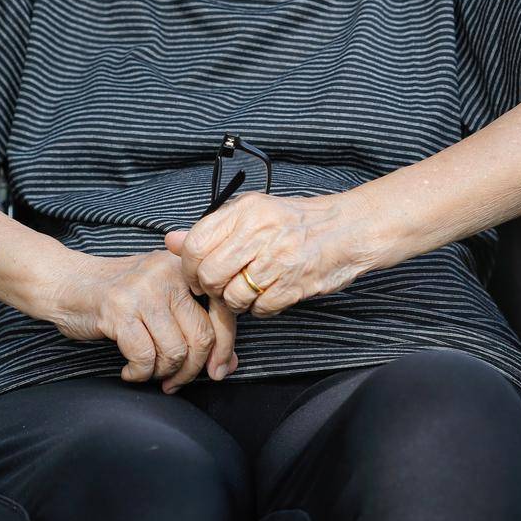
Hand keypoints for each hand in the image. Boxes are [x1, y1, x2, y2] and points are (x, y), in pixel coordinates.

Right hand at [37, 246, 238, 391]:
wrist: (67, 283)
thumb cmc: (119, 296)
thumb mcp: (161, 297)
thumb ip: (195, 323)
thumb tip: (229, 363)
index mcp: (182, 268)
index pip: (221, 310)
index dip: (225, 346)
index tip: (218, 370)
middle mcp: (166, 274)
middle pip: (201, 336)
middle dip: (192, 370)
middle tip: (176, 381)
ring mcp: (142, 291)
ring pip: (175, 351)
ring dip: (163, 374)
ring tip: (148, 372)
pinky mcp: (118, 311)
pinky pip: (145, 358)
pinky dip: (140, 374)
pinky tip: (129, 372)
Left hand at [165, 190, 367, 316]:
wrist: (349, 229)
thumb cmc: (297, 222)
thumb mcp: (253, 213)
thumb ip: (212, 229)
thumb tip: (171, 241)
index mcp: (246, 210)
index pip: (196, 243)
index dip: (188, 267)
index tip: (196, 274)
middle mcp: (261, 232)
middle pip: (210, 274)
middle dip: (210, 288)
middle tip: (220, 287)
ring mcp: (279, 260)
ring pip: (233, 296)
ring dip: (236, 301)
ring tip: (249, 289)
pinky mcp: (295, 285)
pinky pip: (260, 310)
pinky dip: (260, 309)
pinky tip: (269, 294)